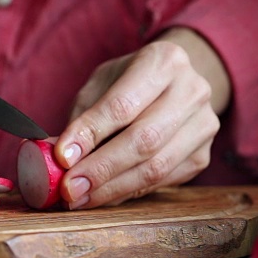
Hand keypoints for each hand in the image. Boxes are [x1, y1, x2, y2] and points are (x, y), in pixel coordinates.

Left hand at [55, 28, 228, 209]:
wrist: (171, 85)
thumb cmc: (128, 84)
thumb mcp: (101, 86)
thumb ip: (82, 118)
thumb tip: (54, 157)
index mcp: (164, 61)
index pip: (123, 104)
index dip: (90, 133)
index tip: (63, 157)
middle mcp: (192, 90)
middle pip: (144, 139)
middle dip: (101, 168)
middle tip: (69, 187)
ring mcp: (203, 125)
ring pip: (156, 167)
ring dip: (112, 188)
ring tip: (80, 197)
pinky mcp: (202, 155)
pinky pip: (162, 182)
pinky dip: (127, 192)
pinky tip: (103, 195)